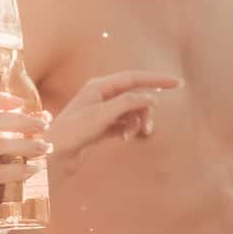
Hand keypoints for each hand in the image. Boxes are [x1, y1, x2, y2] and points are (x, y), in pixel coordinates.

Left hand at [47, 71, 178, 175]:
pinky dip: (129, 130)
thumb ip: (128, 103)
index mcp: (99, 86)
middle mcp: (101, 95)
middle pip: (135, 96)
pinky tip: (125, 139)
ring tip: (133, 136)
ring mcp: (101, 111)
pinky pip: (124, 123)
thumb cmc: (72, 132)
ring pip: (131, 111)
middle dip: (145, 111)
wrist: (54, 155)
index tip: (178, 84)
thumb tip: (151, 98)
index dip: (157, 80)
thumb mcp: (102, 115)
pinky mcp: (101, 127)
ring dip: (137, 123)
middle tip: (148, 129)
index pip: (134, 77)